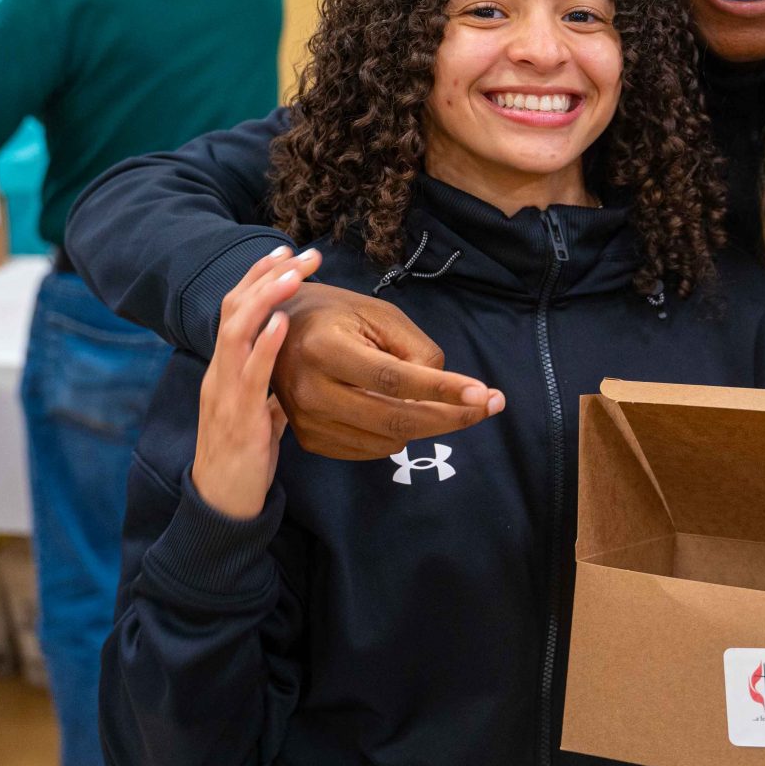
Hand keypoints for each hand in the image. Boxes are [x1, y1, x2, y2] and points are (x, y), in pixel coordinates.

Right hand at [193, 248, 308, 519]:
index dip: (257, 277)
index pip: (234, 309)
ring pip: (236, 332)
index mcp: (224, 369)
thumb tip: (287, 379)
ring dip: (265, 299)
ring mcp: (225, 393)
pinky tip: (281, 323)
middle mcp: (219, 372)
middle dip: (266, 275)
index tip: (286, 251)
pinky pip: (250, 375)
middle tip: (300, 251)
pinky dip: (264, 345)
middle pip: (233, 309)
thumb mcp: (258, 416)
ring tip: (292, 275)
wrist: (222, 505)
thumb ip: (268, 392)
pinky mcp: (238, 418)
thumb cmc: (242, 460)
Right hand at [271, 265, 504, 461]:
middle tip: (489, 406)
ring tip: (444, 403)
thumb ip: (416, 351)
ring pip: (385, 442)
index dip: (444, 390)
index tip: (485, 395)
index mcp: (325, 349)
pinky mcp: (308, 439)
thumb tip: (443, 394)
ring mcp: (306, 421)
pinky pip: (368, 450)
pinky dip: (396, 436)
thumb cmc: (336, 315)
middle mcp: (310, 391)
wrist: (274, 330)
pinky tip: (404, 411)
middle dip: (450, 417)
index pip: (395, 380)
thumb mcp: (380, 315)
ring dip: (426, 426)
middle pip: (394, 420)